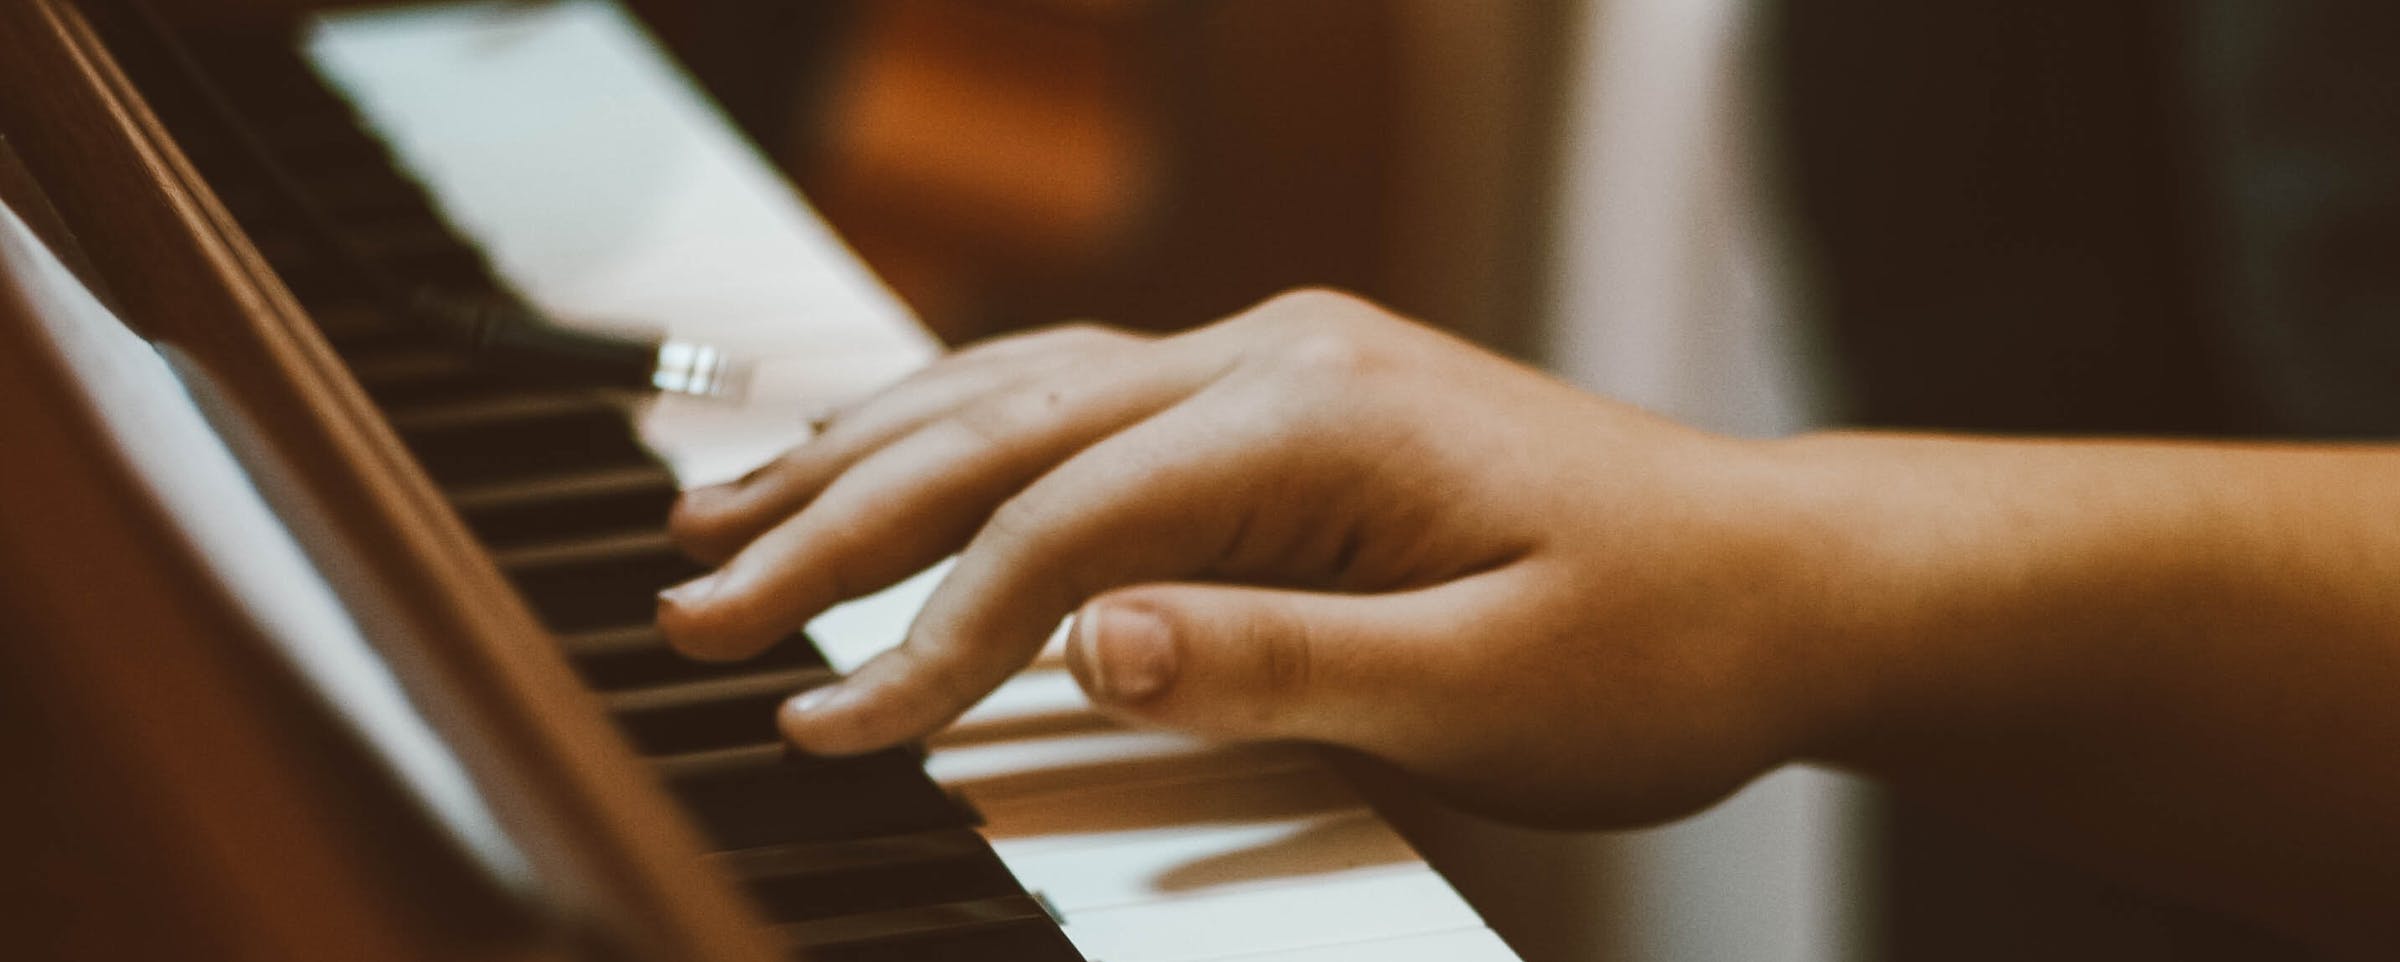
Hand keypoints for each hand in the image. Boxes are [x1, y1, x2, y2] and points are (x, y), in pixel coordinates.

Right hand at [658, 290, 1827, 824]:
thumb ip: (1277, 663)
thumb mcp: (1485, 688)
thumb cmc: (1659, 642)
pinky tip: (886, 444)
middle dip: (838, 519)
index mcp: (1316, 419)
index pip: (1066, 521)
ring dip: (867, 449)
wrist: (1786, 580)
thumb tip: (1078, 648)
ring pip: (1021, 385)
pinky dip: (960, 423)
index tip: (826, 722)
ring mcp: (1275, 363)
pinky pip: (1080, 391)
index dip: (932, 631)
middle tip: (690, 601)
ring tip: (725, 507)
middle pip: (1006, 426)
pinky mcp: (1282, 398)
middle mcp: (1275, 357)